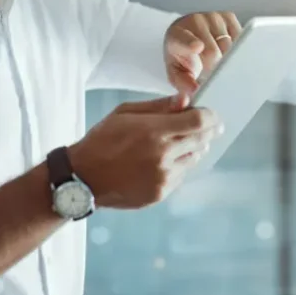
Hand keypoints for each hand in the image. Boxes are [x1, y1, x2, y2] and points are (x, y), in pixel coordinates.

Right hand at [67, 95, 221, 208]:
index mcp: (154, 132)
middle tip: (208, 127)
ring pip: (194, 159)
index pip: (199, 122)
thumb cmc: (102, 141)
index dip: (210, 116)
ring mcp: (163, 178)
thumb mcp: (125, 113)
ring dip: (192, 149)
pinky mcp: (160, 193)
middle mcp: (163, 156)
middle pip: (201, 140)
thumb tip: (185, 100)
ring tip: (178, 144)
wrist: (83, 178)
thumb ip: (158, 107)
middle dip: (207, 131)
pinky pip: (181, 176)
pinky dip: (179, 166)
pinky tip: (163, 161)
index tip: (212, 115)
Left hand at [165, 11, 242, 94]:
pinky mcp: (228, 16)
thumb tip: (195, 92)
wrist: (187, 41)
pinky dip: (235, 49)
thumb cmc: (182, 59)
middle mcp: (193, 21)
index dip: (190, 44)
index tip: (197, 47)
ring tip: (215, 60)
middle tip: (208, 70)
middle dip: (214, 67)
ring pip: (229, 46)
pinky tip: (226, 51)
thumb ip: (183, 84)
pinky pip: (240, 37)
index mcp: (175, 36)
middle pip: (213, 52)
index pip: (183, 40)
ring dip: (226, 58)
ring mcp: (212, 16)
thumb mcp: (177, 75)